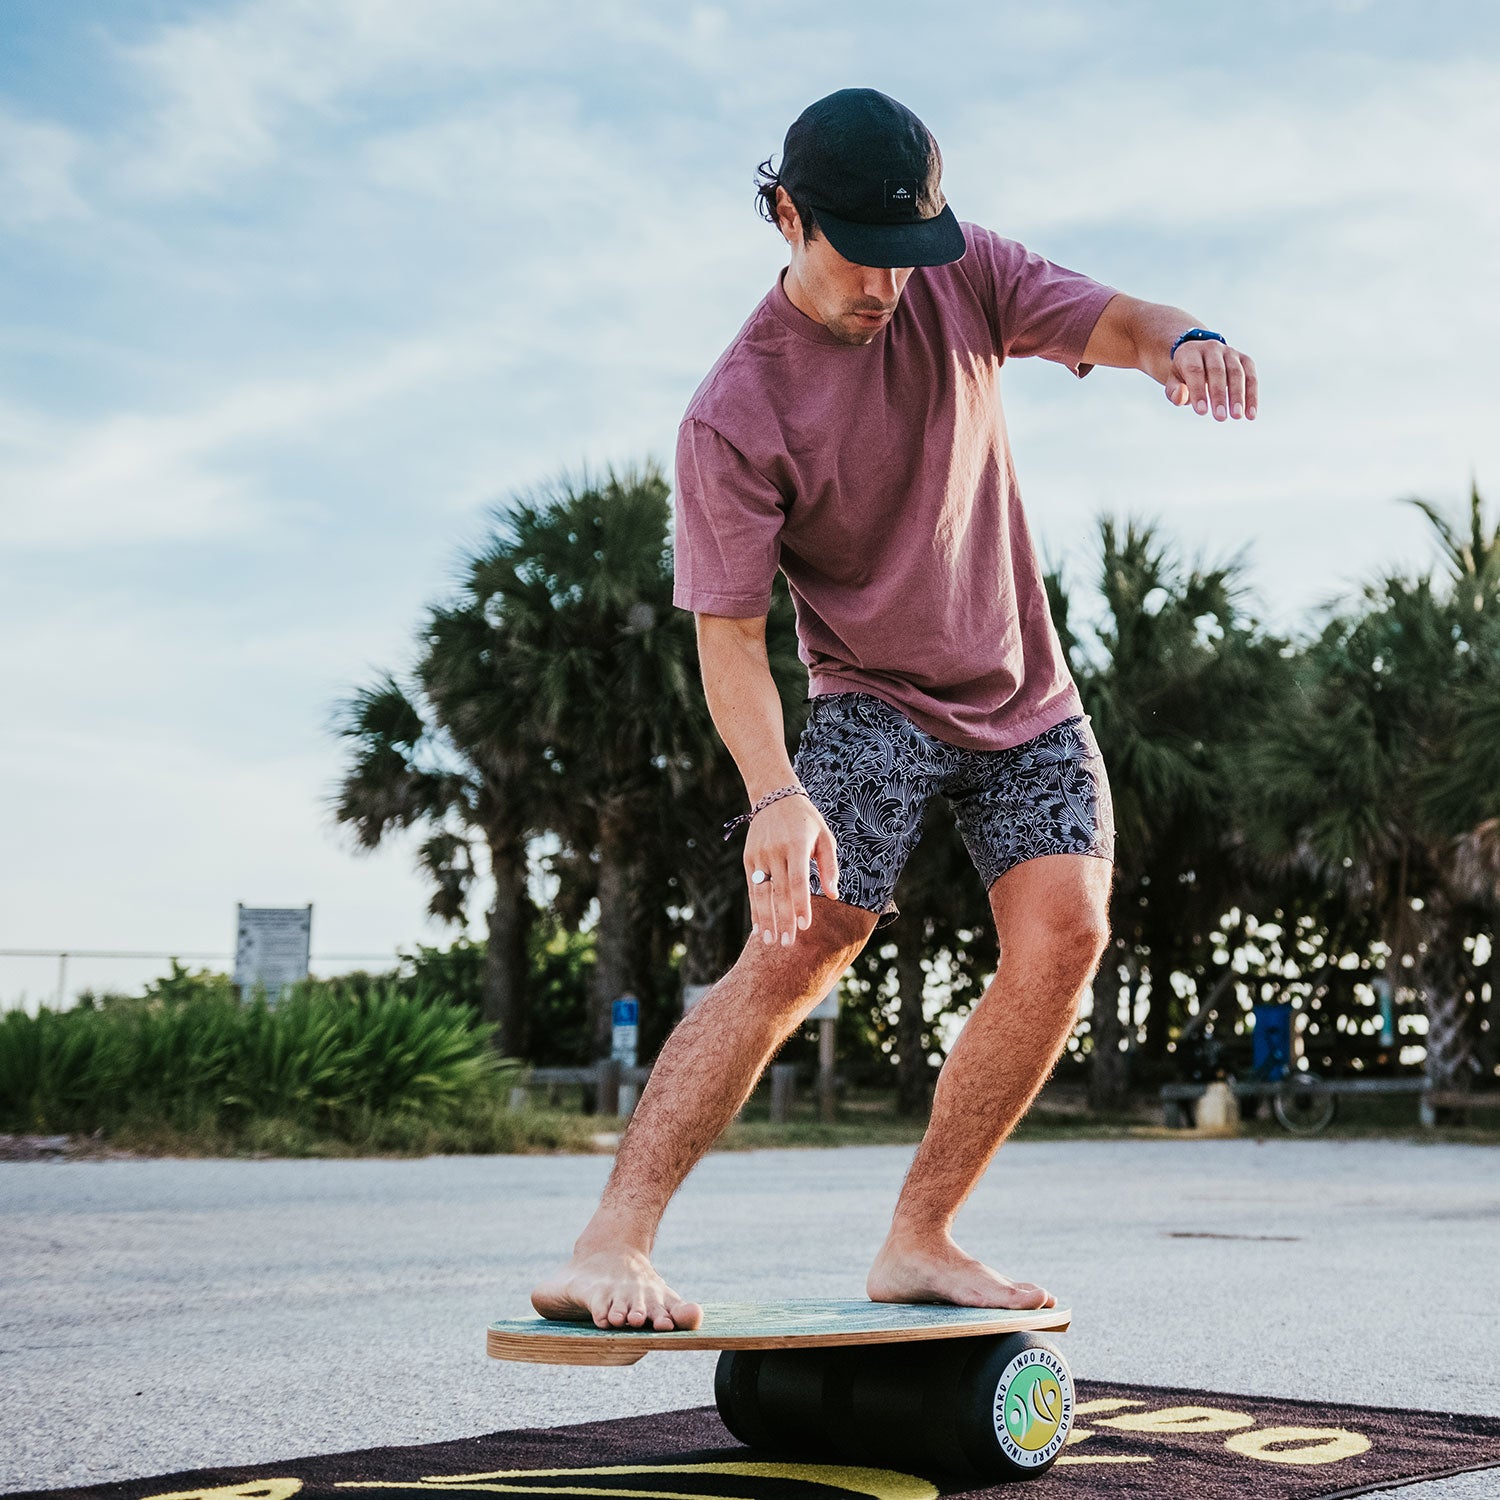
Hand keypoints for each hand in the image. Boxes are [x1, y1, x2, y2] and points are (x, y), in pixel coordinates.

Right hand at [744, 795, 839, 946]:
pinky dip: (755, 909)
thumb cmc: (807, 822)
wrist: (774, 797)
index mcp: (797, 845)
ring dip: (766, 919)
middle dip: (783, 919)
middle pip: (779, 891)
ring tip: (770, 941)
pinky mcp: (749, 859)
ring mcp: (759, 855)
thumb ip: (829, 867)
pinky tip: (759, 927)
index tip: (805, 926)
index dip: (801, 904)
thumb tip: (834, 896)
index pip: (798, 880)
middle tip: (787, 943)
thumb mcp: (825, 838)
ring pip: (761, 892)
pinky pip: (752, 888)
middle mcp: (776, 850)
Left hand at [1166, 339, 1257, 421]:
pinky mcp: (1245, 360)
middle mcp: (1212, 348)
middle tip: (1220, 417)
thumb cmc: (1184, 374)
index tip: (1202, 412)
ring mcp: (1230, 352)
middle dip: (1219, 395)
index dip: (1198, 391)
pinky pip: (1251, 377)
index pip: (1195, 370)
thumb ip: (1174, 392)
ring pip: (1237, 373)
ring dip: (1238, 396)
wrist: (1199, 356)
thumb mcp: (1173, 382)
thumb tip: (1182, 397)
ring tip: (1237, 416)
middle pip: (1217, 371)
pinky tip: (1250, 414)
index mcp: (1190, 352)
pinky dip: (1252, 396)